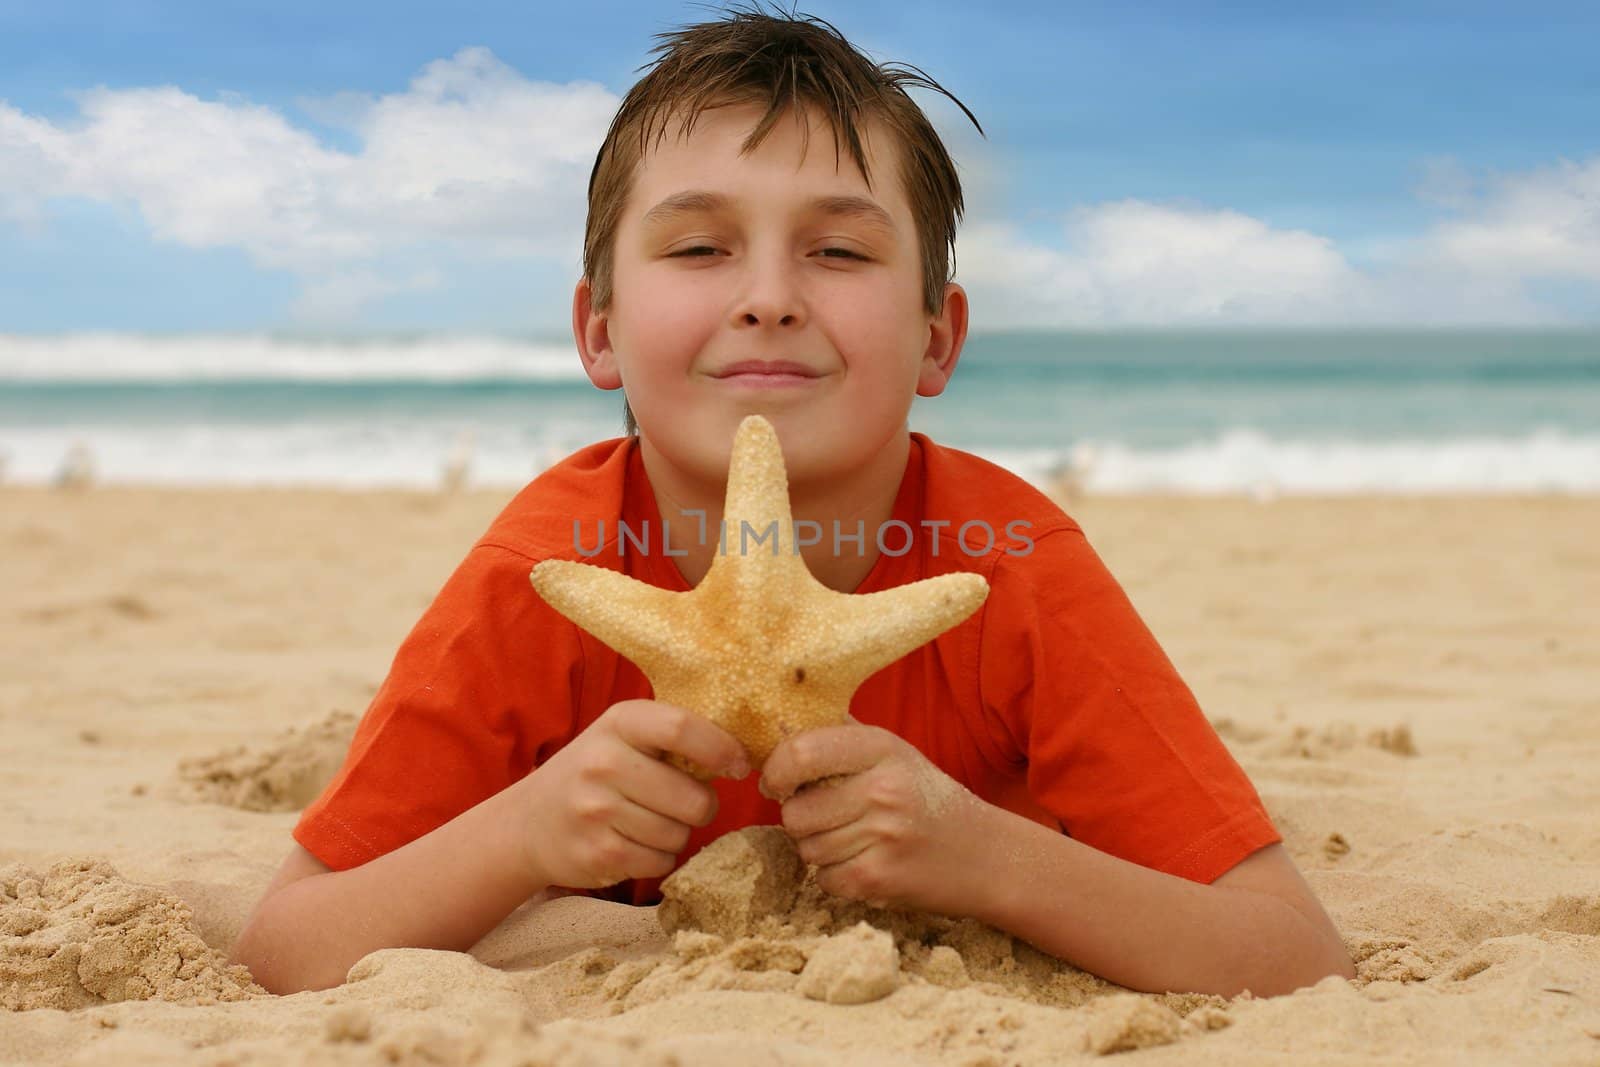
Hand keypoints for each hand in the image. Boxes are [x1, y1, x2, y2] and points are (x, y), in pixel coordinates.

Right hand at [513, 699, 750, 889]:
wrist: (528, 823)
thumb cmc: (595, 774)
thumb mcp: (624, 737)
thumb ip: (673, 735)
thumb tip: (742, 754)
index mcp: (618, 723)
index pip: (681, 728)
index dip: (721, 749)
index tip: (739, 765)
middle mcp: (603, 763)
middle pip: (692, 796)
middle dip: (703, 806)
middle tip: (686, 803)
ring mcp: (596, 811)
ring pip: (679, 834)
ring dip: (677, 834)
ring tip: (647, 821)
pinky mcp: (597, 854)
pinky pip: (661, 862)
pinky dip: (658, 858)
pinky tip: (632, 843)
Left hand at [759, 723, 993, 914]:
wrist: (987, 854)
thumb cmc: (927, 799)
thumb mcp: (892, 754)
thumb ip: (839, 736)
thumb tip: (775, 726)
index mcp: (881, 747)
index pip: (800, 752)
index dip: (775, 771)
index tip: (776, 782)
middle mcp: (882, 788)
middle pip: (795, 811)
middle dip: (799, 819)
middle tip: (828, 817)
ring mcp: (883, 836)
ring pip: (806, 849)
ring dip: (819, 850)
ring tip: (855, 840)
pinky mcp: (880, 879)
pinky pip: (824, 879)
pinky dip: (836, 878)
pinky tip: (865, 863)